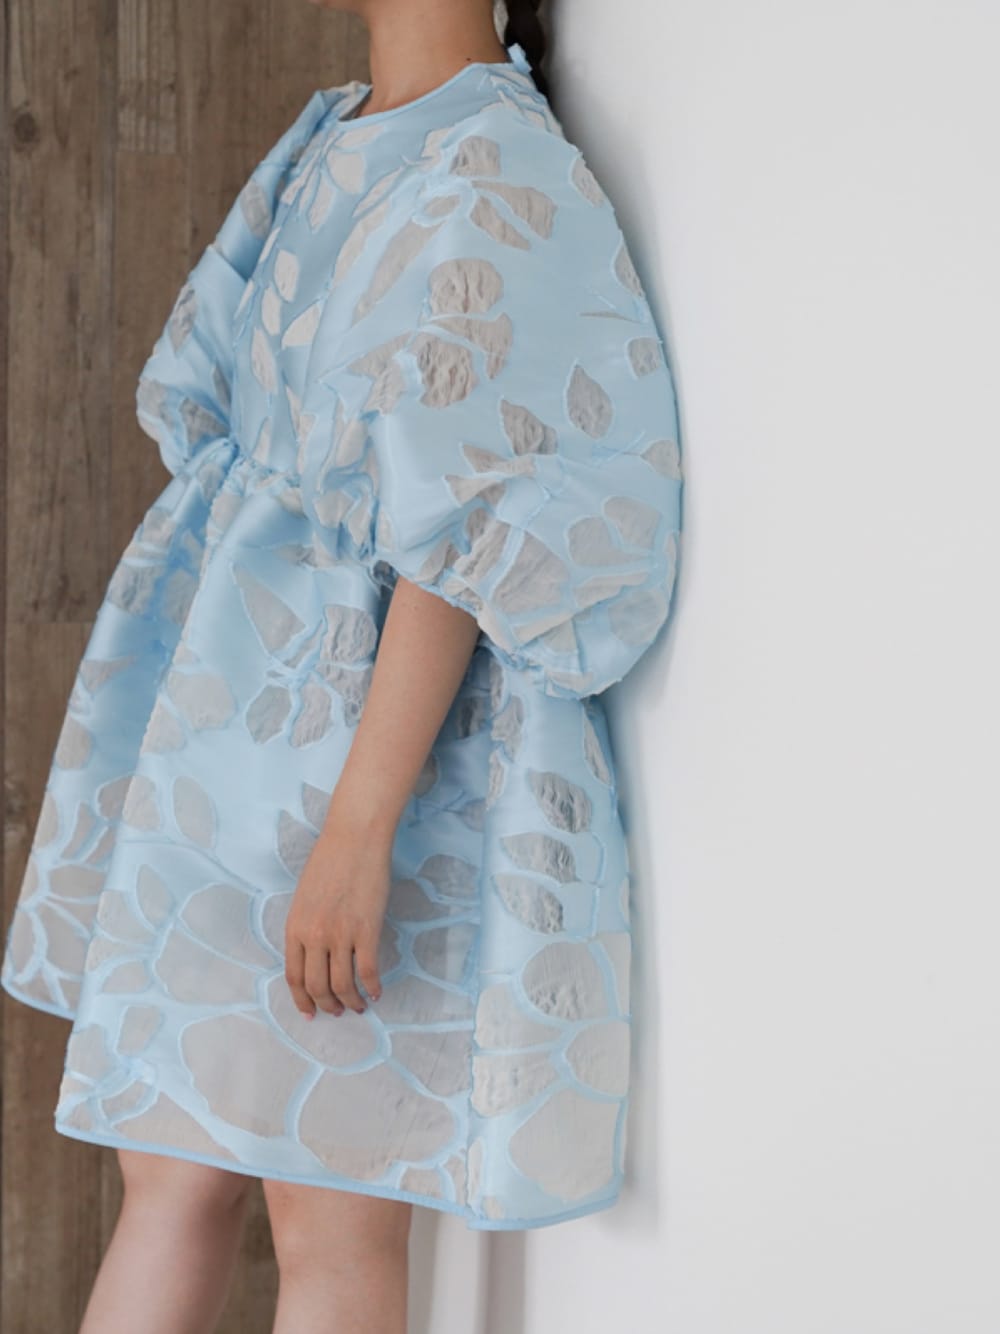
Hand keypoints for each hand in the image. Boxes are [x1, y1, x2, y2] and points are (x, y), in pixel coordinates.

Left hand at [284, 807, 392, 1018]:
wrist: (354, 838)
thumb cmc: (330, 860)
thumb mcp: (304, 896)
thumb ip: (305, 926)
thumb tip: (314, 955)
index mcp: (295, 927)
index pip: (293, 977)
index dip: (302, 1000)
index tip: (311, 1012)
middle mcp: (314, 936)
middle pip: (317, 986)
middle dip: (327, 1006)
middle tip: (338, 1012)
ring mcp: (340, 934)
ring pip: (343, 985)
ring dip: (352, 1002)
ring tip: (359, 1006)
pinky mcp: (367, 930)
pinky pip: (368, 971)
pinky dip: (373, 987)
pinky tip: (377, 991)